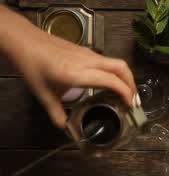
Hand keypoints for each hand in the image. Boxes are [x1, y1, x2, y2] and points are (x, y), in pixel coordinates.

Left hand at [0, 6, 136, 127]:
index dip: (126, 93)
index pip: (112, 81)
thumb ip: (57, 115)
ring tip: (125, 93)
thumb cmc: (33, 67)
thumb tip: (68, 131)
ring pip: (117, 63)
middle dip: (132, 84)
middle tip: (133, 100)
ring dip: (125, 78)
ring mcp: (89, 54)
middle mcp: (88, 61)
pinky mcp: (86, 50)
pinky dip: (116, 73)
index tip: (130, 106)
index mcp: (78, 73)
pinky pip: (108, 61)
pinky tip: (110, 83)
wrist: (24, 40)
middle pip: (121, 68)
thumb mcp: (44, 95)